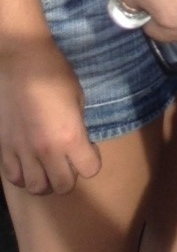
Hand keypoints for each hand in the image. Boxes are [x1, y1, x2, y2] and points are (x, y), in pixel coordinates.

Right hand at [0, 36, 99, 194]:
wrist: (22, 63)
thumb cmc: (56, 74)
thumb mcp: (79, 97)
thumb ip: (79, 125)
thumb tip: (77, 141)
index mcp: (70, 136)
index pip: (89, 170)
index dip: (92, 161)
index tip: (88, 150)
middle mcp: (46, 151)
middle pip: (63, 186)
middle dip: (71, 176)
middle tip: (70, 161)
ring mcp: (23, 152)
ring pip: (36, 188)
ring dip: (46, 181)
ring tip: (49, 167)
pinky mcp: (4, 149)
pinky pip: (14, 178)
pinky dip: (23, 176)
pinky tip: (29, 164)